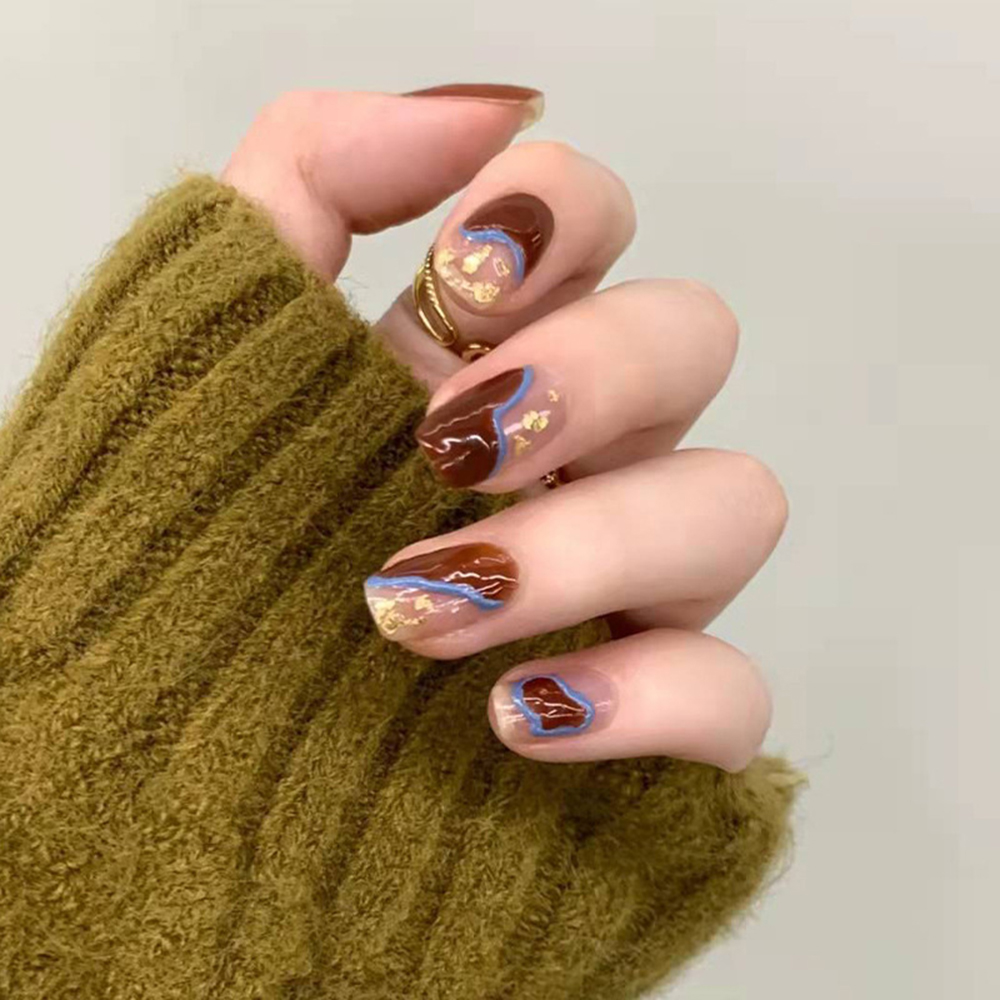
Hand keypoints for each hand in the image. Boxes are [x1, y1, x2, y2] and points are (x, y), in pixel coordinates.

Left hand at [222, 85, 785, 770]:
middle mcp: (577, 454)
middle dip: (592, 373)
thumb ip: (317, 179)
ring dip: (592, 544)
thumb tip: (480, 112)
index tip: (455, 284)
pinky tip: (512, 718)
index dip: (559, 218)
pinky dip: (643, 700)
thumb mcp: (211, 339)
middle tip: (450, 447)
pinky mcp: (644, 719)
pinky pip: (731, 696)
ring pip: (733, 509)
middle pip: (694, 340)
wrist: (155, 764)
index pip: (594, 222)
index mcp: (480, 356)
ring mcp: (624, 587)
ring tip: (429, 608)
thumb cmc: (178, 548)